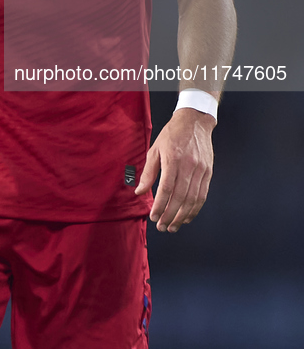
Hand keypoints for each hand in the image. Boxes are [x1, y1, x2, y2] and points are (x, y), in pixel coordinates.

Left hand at [135, 108, 214, 232]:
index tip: (154, 217)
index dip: (160, 205)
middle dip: (170, 216)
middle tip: (162, 226)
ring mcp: (200, 170)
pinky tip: (186, 217)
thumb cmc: (172, 135)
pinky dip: (195, 209)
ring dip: (182, 216)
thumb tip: (140, 191)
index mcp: (173, 159)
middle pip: (180, 198)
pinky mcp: (208, 172)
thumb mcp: (155, 150)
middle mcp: (188, 166)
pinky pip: (202, 195)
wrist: (195, 121)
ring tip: (173, 226)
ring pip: (193, 199)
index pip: (167, 189)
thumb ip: (148, 173)